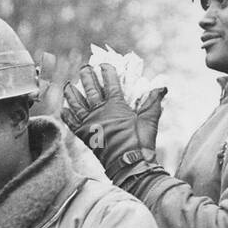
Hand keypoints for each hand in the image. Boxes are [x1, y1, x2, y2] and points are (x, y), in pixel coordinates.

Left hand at [61, 63, 164, 181]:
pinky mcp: (84, 136)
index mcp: (116, 105)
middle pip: (90, 89)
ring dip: (72, 93)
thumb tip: (162, 85)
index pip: (110, 83)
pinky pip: (72, 123)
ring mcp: (90, 124)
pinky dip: (67, 115)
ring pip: (77, 103)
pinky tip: (64, 109)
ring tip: (68, 85)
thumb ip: (154, 100)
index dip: (107, 71)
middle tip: (84, 67)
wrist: (129, 164)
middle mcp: (100, 112)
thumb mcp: (150, 118)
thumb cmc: (141, 141)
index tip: (104, 64)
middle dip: (87, 76)